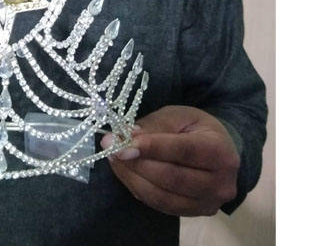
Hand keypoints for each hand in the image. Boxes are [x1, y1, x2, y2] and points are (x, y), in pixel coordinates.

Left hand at [101, 105, 239, 215]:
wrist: (219, 152)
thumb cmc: (196, 128)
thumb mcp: (179, 116)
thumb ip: (156, 125)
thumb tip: (128, 136)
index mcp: (220, 151)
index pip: (183, 151)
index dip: (152, 148)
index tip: (123, 144)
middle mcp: (220, 183)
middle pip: (171, 178)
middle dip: (136, 163)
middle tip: (110, 147)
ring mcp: (208, 203)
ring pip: (162, 196)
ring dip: (132, 177)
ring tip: (113, 158)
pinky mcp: (193, 214)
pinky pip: (159, 205)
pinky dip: (137, 188)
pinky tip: (124, 171)